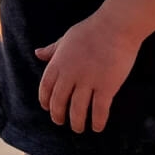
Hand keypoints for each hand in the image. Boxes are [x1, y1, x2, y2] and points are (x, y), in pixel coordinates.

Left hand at [35, 12, 140, 133]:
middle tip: (61, 122)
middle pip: (59, 102)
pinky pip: (99, 110)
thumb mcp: (66, 38)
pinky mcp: (106, 87)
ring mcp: (88, 82)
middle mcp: (70, 75)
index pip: (46, 88)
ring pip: (77, 110)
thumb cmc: (92, 30)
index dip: (45, 101)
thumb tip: (37, 53)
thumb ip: (52, 50)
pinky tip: (97, 127)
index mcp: (58, 63)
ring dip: (77, 123)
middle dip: (58, 116)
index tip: (48, 109)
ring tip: (79, 128)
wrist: (116, 26)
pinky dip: (97, 121)